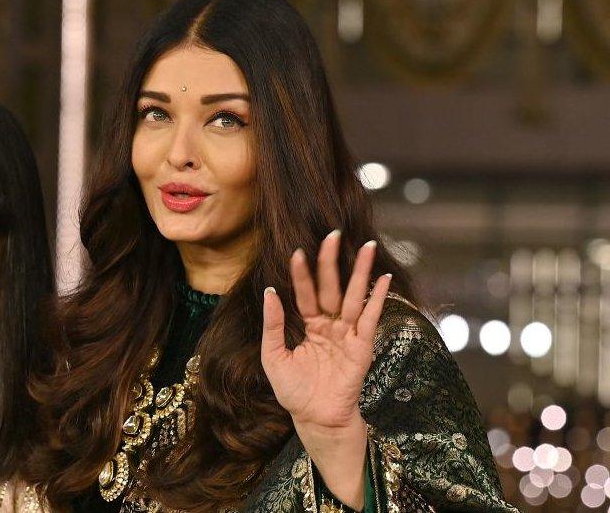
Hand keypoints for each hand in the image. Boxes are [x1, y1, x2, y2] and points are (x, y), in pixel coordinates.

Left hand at [260, 230, 389, 428]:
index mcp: (308, 325)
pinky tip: (382, 279)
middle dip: (332, 261)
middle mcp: (329, 325)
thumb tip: (270, 292)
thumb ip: (272, 325)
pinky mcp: (362, 347)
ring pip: (353, 297)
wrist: (314, 419)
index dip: (301, 274)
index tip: (297, 251)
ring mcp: (347, 334)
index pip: (305, 293)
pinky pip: (370, 319)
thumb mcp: (273, 356)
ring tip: (365, 246)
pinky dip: (376, 299)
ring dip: (360, 272)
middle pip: (332, 287)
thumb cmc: (293, 390)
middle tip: (332, 233)